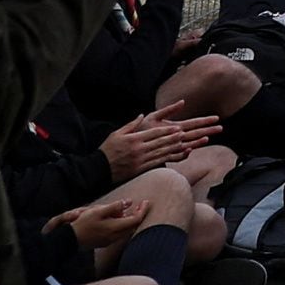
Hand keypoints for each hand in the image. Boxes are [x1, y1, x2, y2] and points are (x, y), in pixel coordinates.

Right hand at [53, 182, 157, 246]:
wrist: (70, 240)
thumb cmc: (83, 224)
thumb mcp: (98, 211)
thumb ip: (115, 206)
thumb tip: (129, 202)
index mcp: (115, 227)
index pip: (136, 219)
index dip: (143, 210)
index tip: (146, 201)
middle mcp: (115, 236)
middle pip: (133, 226)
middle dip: (139, 214)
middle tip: (141, 204)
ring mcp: (110, 240)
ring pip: (127, 230)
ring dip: (130, 220)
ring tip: (126, 209)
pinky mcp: (105, 242)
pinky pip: (120, 233)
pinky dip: (123, 224)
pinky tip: (117, 218)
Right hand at [100, 111, 216, 181]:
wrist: (98, 169)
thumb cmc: (107, 150)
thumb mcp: (117, 133)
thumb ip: (131, 124)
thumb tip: (142, 115)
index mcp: (134, 139)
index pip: (154, 133)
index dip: (166, 130)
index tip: (177, 127)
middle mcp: (139, 149)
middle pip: (160, 142)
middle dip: (174, 138)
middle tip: (186, 134)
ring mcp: (140, 160)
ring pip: (161, 152)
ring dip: (174, 147)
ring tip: (185, 143)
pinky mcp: (140, 169)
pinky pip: (157, 163)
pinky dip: (168, 159)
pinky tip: (175, 156)